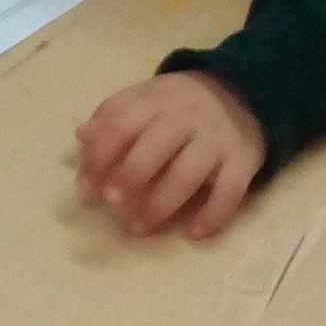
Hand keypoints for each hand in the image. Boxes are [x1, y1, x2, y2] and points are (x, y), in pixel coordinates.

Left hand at [74, 72, 265, 240]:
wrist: (242, 92)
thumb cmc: (179, 105)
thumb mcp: (146, 97)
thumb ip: (113, 114)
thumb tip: (81, 137)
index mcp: (156, 101)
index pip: (123, 123)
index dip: (101, 155)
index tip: (85, 186)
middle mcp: (186, 118)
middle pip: (157, 144)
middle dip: (131, 174)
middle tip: (111, 202)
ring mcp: (216, 140)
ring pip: (189, 172)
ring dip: (162, 203)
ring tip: (138, 228)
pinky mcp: (243, 160)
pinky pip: (230, 190)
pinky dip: (214, 213)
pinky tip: (194, 233)